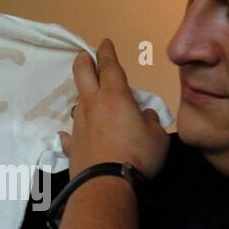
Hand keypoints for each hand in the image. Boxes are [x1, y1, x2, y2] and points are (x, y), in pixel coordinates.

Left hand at [58, 38, 168, 178]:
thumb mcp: (158, 136)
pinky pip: (70, 134)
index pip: (109, 65)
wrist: (107, 186)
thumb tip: (144, 115)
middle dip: (83, 60)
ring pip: (77, 102)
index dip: (107, 52)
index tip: (104, 42)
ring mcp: (78, 124)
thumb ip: (150, 121)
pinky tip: (71, 135)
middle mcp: (92, 104)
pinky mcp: (71, 145)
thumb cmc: (138, 156)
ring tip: (89, 100)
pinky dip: (73, 131)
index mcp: (115, 96)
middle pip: (82, 73)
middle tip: (85, 56)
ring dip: (83, 97)